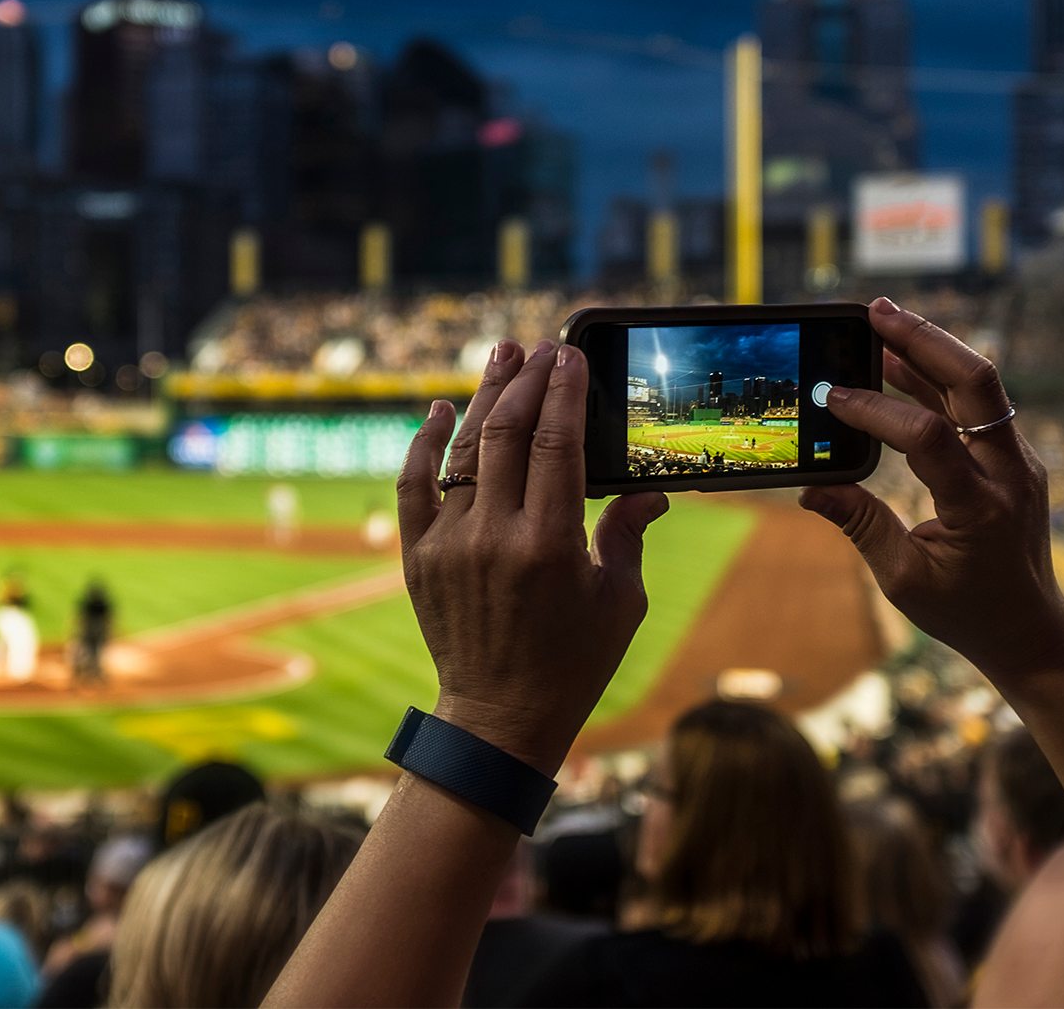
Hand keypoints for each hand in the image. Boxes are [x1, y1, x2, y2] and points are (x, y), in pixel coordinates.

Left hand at [397, 339, 668, 774]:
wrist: (500, 716)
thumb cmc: (573, 661)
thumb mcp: (619, 600)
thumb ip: (629, 536)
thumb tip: (650, 493)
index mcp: (549, 545)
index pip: (557, 445)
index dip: (564, 393)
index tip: (570, 357)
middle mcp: (494, 537)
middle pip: (507, 434)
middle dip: (525, 382)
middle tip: (537, 348)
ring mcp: (450, 545)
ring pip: (463, 452)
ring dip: (483, 398)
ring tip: (500, 356)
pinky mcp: (418, 557)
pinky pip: (413, 487)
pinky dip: (424, 444)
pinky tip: (440, 409)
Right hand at [798, 298, 1063, 680]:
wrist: (1030, 627)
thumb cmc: (966, 610)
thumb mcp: (903, 579)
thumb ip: (861, 526)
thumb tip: (811, 491)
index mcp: (981, 507)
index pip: (929, 438)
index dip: (878, 412)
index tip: (832, 398)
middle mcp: (1009, 473)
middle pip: (976, 383)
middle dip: (924, 340)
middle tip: (875, 311)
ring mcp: (1017, 460)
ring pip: (980, 385)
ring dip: (931, 350)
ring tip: (880, 323)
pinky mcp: (1011, 456)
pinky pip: (977, 405)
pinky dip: (938, 379)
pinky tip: (901, 363)